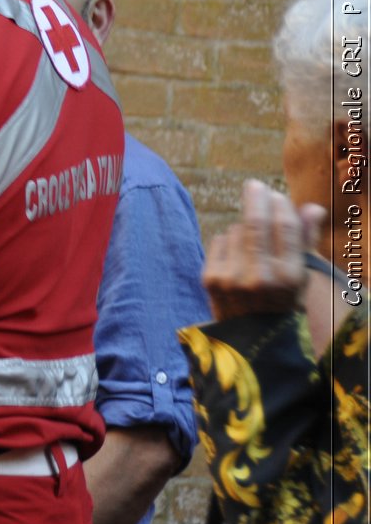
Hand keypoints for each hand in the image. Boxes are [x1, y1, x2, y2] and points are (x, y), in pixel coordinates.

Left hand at [202, 179, 325, 320]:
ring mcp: (232, 278)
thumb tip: (313, 208)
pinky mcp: (210, 278)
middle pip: (256, 223)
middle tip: (254, 185)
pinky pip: (219, 241)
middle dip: (255, 199)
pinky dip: (228, 241)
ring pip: (237, 231)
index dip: (280, 206)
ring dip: (243, 228)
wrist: (249, 337)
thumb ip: (304, 241)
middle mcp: (261, 277)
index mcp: (289, 277)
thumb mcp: (300, 277)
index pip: (285, 228)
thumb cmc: (280, 301)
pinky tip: (235, 255)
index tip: (276, 195)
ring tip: (251, 244)